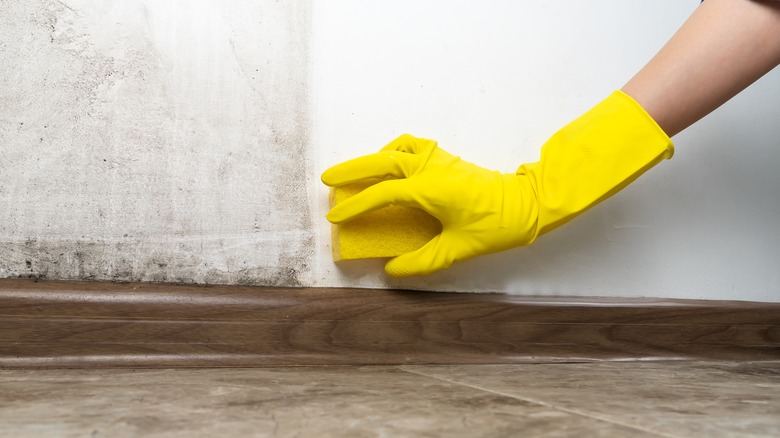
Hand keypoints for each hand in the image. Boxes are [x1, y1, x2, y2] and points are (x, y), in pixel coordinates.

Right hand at [322, 134, 537, 276]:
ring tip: (357, 172)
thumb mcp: (456, 250)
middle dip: (352, 170)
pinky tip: (392, 164)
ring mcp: (440, 160)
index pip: (382, 194)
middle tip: (327, 179)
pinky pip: (416, 145)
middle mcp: (430, 169)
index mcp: (429, 189)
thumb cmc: (495, 227)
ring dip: (373, 157)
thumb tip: (392, 270)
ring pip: (397, 149)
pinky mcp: (448, 160)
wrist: (526, 205)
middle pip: (381, 161)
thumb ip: (422, 262)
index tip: (335, 217)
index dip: (355, 206)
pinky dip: (398, 149)